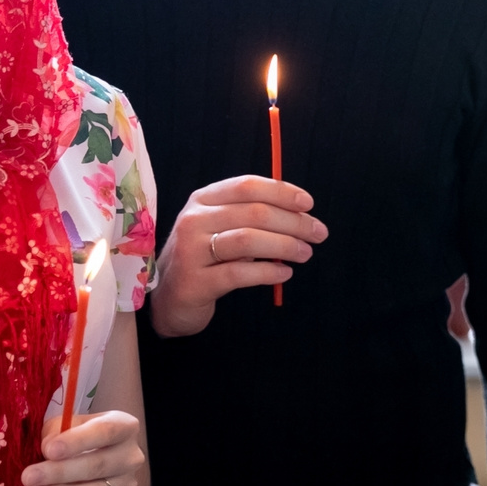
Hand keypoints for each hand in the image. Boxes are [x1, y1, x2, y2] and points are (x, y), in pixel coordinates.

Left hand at [20, 409, 147, 485]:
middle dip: (59, 473)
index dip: (77, 441)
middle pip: (97, 466)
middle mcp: (131, 457)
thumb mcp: (66, 424)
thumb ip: (56, 431)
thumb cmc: (75, 437)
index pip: (105, 431)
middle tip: (27, 477)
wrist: (92, 460)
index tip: (48, 450)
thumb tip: (46, 449)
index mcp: (124, 427)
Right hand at [149, 175, 326, 338]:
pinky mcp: (194, 282)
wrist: (168, 299)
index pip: (247, 186)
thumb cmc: (204, 258)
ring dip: (284, 245)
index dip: (281, 192)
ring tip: (305, 253)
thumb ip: (250, 216)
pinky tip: (284, 273)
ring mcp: (190, 251)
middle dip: (293, 222)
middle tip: (318, 233)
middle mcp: (193, 220)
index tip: (308, 204)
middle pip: (253, 213)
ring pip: (247, 240)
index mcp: (202, 200)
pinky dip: (268, 273)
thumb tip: (300, 214)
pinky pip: (239, 273)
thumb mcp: (220, 228)